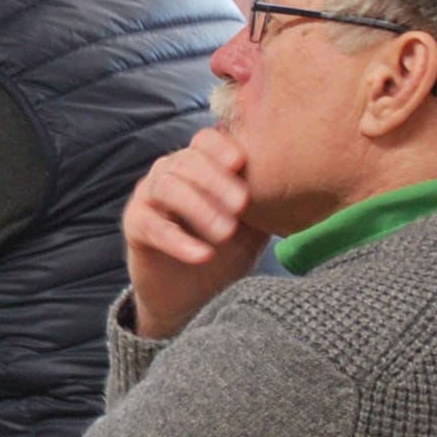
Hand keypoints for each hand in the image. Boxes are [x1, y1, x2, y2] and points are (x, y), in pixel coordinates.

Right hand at [121, 128, 268, 339]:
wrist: (192, 296)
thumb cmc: (226, 251)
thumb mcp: (252, 223)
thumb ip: (264, 199)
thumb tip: (302, 182)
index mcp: (200, 165)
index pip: (205, 141)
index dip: (221, 147)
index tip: (242, 164)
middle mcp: (170, 173)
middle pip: (186, 161)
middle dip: (216, 180)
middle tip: (242, 205)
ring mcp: (148, 198)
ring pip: (167, 187)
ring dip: (199, 207)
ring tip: (225, 233)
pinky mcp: (135, 227)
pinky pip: (152, 226)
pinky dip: (179, 240)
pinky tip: (203, 255)